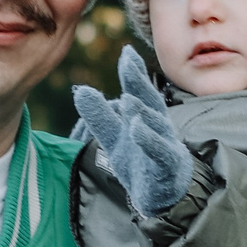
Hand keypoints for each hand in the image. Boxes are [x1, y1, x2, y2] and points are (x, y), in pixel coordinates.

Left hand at [70, 47, 192, 215]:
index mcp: (147, 116)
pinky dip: (149, 139)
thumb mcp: (114, 137)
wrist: (162, 195)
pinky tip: (136, 128)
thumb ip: (99, 115)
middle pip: (149, 100)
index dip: (133, 71)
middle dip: (139, 81)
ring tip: (128, 97)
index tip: (126, 51)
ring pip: (156, 124)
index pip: (140, 90)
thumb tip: (80, 90)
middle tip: (128, 61)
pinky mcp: (166, 166)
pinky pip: (160, 151)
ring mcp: (164, 146)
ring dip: (142, 111)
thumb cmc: (140, 161)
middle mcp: (159, 126)